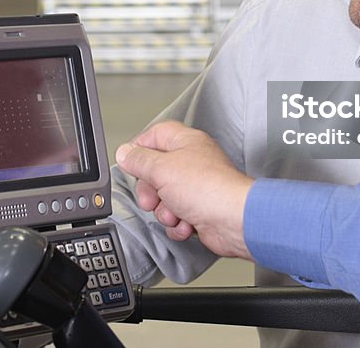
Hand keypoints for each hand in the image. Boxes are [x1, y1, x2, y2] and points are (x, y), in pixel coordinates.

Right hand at [115, 121, 253, 259]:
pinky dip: (178, 224)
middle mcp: (192, 162)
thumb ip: (139, 160)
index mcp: (186, 142)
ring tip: (175, 213)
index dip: (140, 148)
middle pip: (156, 171)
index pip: (155, 135)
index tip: (131, 164)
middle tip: (151, 198)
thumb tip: (125, 152)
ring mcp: (197, 187)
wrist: (234, 220)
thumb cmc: (208, 189)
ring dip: (164, 211)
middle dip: (150, 190)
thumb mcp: (161, 169)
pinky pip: (177, 216)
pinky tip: (187, 223)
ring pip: (164, 198)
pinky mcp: (200, 209)